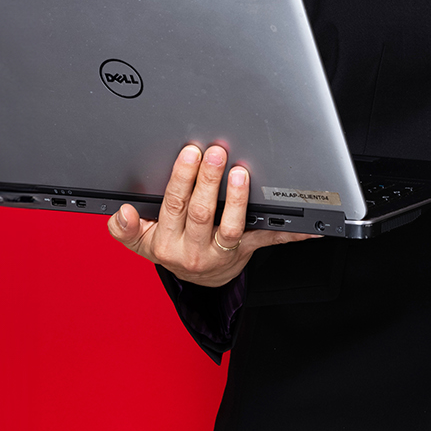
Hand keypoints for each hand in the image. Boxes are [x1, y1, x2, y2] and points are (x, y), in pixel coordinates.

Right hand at [107, 143, 316, 286]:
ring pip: (232, 227)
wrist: (197, 278)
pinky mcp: (247, 251)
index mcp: (166, 241)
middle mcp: (194, 249)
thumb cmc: (169, 246)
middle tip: (216, 151)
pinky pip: (268, 239)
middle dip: (208, 179)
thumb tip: (123, 213)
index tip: (188, 152)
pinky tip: (307, 223)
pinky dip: (290, 231)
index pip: (173, 205)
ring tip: (242, 173)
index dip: (181, 179)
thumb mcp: (141, 241)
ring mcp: (222, 253)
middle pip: (202, 212)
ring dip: (237, 199)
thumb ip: (126, 228)